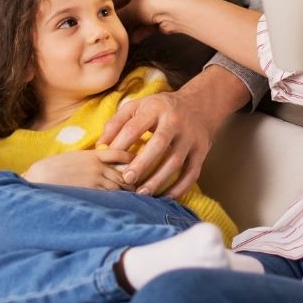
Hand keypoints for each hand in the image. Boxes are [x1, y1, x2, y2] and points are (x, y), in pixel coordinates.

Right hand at [22, 149, 135, 190]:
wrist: (39, 177)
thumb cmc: (52, 169)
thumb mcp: (73, 158)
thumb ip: (88, 160)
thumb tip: (100, 164)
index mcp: (91, 155)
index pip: (118, 152)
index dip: (130, 157)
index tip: (137, 161)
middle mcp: (96, 166)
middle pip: (122, 171)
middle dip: (132, 179)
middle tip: (139, 184)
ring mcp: (95, 179)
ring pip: (119, 185)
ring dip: (127, 191)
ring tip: (135, 196)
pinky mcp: (91, 192)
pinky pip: (110, 195)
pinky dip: (118, 199)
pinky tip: (123, 203)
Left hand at [99, 86, 217, 197]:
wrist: (199, 105)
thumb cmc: (159, 109)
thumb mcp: (137, 106)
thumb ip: (116, 123)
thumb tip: (101, 145)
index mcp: (156, 108)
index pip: (136, 126)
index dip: (121, 143)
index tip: (109, 159)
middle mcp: (175, 121)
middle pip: (159, 143)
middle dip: (142, 163)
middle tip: (126, 179)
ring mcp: (191, 137)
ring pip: (176, 161)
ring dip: (159, 179)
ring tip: (142, 193)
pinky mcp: (201, 151)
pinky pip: (192, 173)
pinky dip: (179, 188)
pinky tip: (165, 197)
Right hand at [109, 0, 179, 43]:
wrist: (176, 13)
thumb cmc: (151, 3)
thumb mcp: (131, 9)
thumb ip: (118, 16)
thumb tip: (107, 23)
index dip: (107, 6)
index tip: (97, 18)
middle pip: (124, 8)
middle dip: (118, 20)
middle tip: (106, 30)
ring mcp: (148, 7)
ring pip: (133, 19)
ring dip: (127, 28)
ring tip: (116, 37)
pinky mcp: (155, 19)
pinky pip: (142, 27)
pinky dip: (137, 33)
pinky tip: (130, 41)